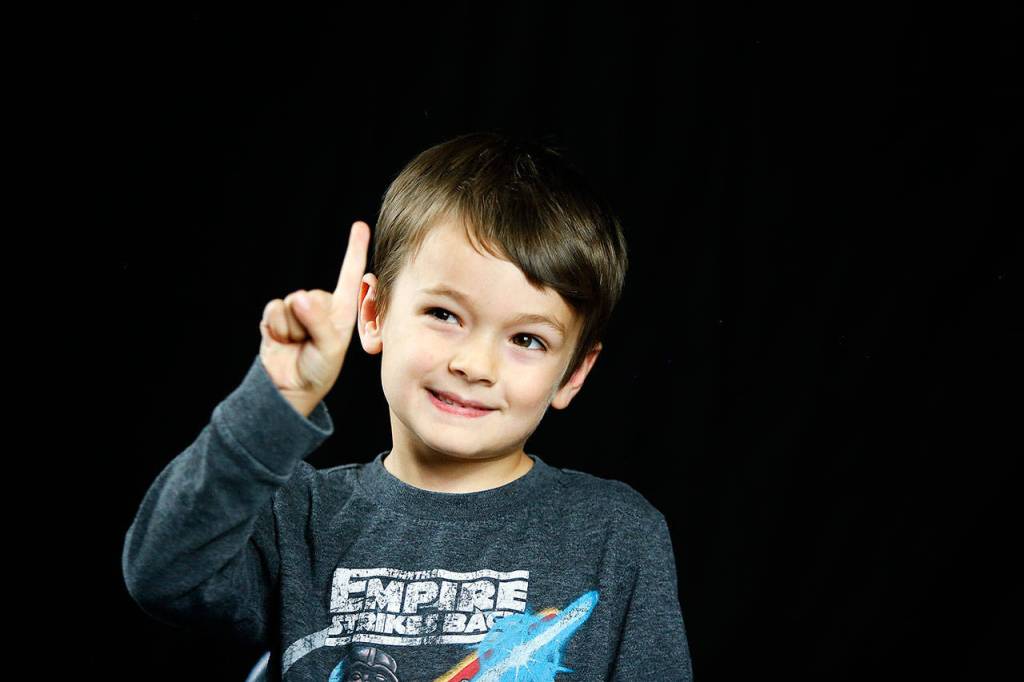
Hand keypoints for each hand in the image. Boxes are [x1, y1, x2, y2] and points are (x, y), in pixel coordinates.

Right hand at [258, 221, 370, 416]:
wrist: (290, 387)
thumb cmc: (319, 369)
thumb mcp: (329, 350)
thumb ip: (318, 323)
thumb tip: (299, 297)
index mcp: (341, 310)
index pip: (349, 275)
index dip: (355, 250)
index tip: (360, 226)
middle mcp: (320, 304)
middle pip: (310, 296)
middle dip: (307, 322)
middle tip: (311, 344)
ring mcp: (297, 309)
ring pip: (290, 304)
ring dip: (292, 329)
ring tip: (298, 344)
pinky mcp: (275, 315)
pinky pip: (273, 311)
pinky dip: (276, 328)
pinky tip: (282, 341)